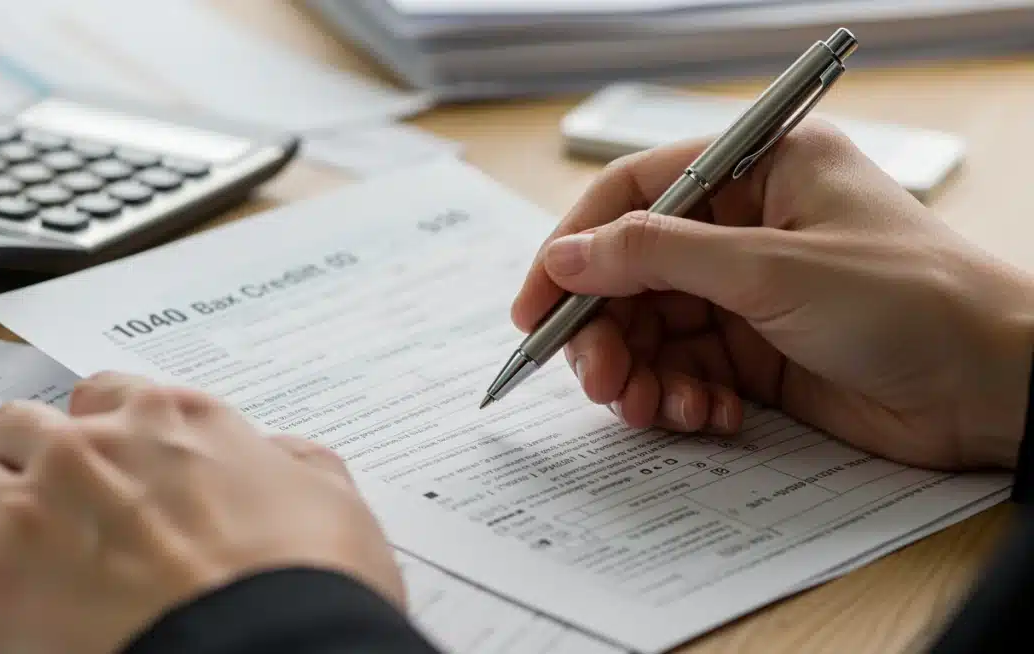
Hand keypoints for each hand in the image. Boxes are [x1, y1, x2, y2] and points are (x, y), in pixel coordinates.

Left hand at [0, 372, 402, 653]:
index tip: (105, 460)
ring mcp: (33, 514)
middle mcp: (92, 450)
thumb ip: (295, 460)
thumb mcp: (333, 498)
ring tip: (4, 543)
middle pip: (17, 426)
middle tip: (49, 500)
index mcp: (172, 420)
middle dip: (27, 458)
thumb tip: (278, 456)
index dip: (99, 431)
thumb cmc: (308, 581)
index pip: (100, 394)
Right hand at [513, 122, 1033, 470]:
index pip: (633, 194)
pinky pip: (686, 370)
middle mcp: (746, 227)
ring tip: (654, 408)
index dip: (574, 248)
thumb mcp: (771, 269)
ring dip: (641, 373)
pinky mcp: (758, 354)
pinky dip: (681, 397)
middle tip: (599, 379)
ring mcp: (750, 293)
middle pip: (633, 273)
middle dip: (607, 330)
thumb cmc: (914, 302)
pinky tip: (705, 416)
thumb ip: (657, 257)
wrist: (998, 389)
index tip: (534, 306)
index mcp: (757, 170)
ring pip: (653, 329)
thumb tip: (565, 257)